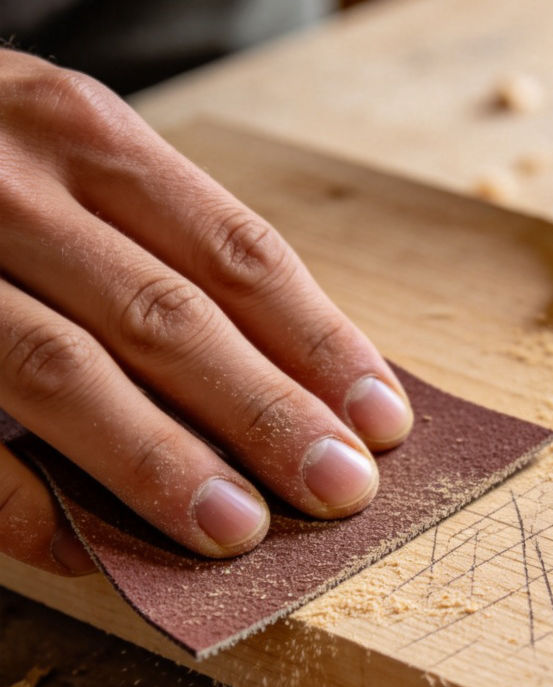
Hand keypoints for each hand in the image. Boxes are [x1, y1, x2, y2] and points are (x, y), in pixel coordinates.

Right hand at [0, 51, 412, 575]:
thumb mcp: (82, 170)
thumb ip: (171, 258)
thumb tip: (300, 387)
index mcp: (87, 138)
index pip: (238, 253)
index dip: (319, 345)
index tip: (383, 421)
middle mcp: (10, 186)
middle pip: (167, 318)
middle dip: (264, 414)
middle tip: (339, 490)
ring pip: (62, 371)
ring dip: (159, 463)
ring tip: (237, 531)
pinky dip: (19, 499)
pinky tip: (86, 547)